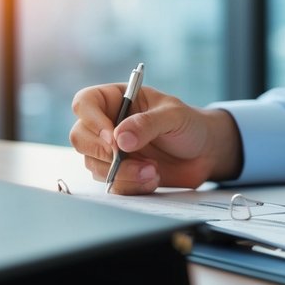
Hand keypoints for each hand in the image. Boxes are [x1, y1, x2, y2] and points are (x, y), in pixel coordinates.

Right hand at [69, 84, 242, 193]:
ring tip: (153, 170)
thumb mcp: (174, 116)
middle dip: (102, 152)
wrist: (204, 152)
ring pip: (94, 164)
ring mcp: (110, 151)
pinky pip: (112, 184)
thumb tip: (119, 139)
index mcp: (116, 99)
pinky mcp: (119, 173)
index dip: (91, 119)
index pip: (85, 102)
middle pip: (80, 137)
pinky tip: (153, 179)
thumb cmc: (189, 124)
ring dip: (121, 172)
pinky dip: (131, 185)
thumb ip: (148, 123)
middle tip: (124, 157)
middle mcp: (108, 124)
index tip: (112, 137)